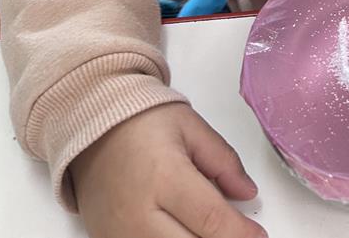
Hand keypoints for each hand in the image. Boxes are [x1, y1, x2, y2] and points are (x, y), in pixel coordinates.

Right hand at [71, 103, 265, 237]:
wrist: (90, 127)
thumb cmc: (141, 121)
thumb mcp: (189, 126)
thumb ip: (222, 160)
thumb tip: (248, 193)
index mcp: (166, 177)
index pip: (212, 219)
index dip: (241, 234)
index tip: (259, 236)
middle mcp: (141, 214)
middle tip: (241, 236)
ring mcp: (122, 236)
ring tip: (213, 233)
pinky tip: (186, 235)